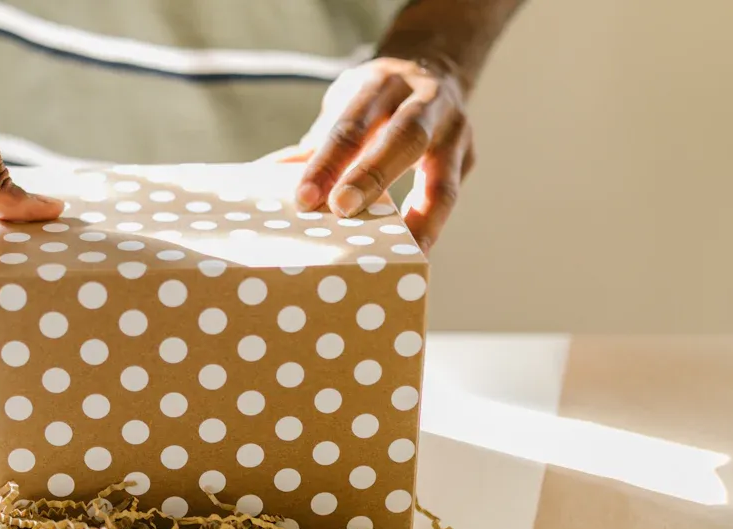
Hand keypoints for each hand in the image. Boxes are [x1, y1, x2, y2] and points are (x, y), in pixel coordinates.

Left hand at [268, 58, 474, 251]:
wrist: (434, 66)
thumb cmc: (376, 98)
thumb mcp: (346, 102)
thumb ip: (315, 140)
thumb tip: (264, 177)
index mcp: (384, 84)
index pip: (353, 123)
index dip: (328, 161)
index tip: (306, 197)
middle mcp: (427, 104)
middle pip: (404, 140)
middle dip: (373, 178)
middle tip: (341, 212)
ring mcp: (455, 133)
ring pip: (441, 182)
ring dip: (417, 223)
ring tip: (400, 258)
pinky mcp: (468, 159)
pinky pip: (445, 200)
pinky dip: (428, 229)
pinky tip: (411, 256)